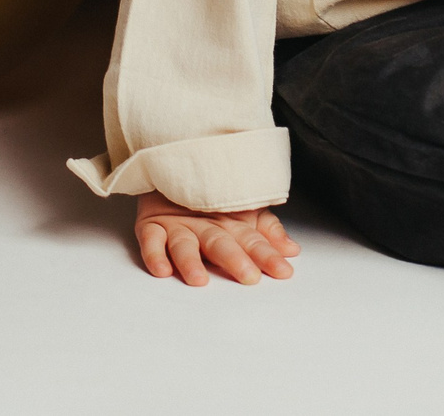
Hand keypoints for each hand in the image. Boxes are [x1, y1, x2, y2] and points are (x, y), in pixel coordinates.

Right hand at [134, 191, 300, 286]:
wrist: (172, 164)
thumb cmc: (212, 196)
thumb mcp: (246, 211)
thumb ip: (268, 231)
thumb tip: (293, 250)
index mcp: (231, 223)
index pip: (252, 241)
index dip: (268, 255)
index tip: (284, 271)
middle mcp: (205, 224)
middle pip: (221, 243)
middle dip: (235, 259)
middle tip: (249, 277)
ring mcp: (177, 224)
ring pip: (185, 244)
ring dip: (191, 262)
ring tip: (199, 279)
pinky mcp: (151, 224)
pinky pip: (151, 240)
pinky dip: (154, 254)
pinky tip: (162, 270)